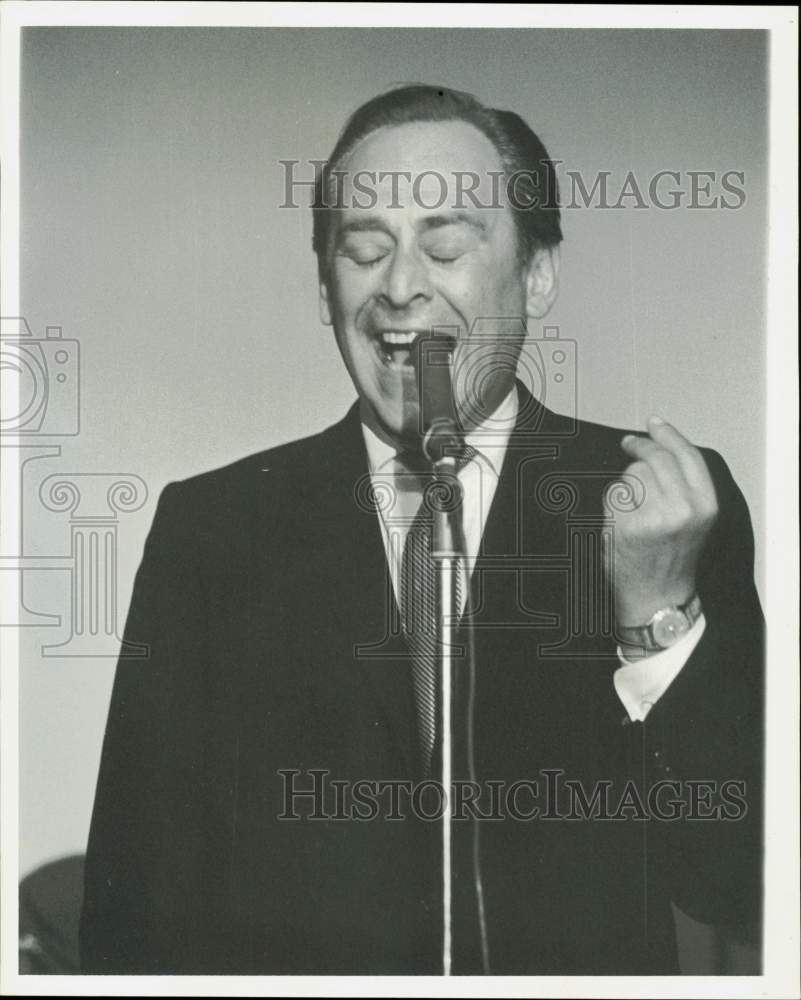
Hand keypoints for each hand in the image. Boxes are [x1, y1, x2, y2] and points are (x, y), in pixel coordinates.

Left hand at [603, 416, 717, 625]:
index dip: (667, 434)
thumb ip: (684, 484)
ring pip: (632, 474)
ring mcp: (653, 516)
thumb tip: (659, 445)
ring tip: (633, 506)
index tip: (654, 423)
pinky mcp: (626, 525)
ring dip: (627, 483)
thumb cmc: (672, 558)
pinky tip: (620, 519)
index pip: (686, 454)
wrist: (657, 598)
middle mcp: (682, 508)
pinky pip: (613, 494)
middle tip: (629, 445)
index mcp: (705, 504)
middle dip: (639, 448)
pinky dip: (612, 502)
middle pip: (655, 458)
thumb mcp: (696, 519)